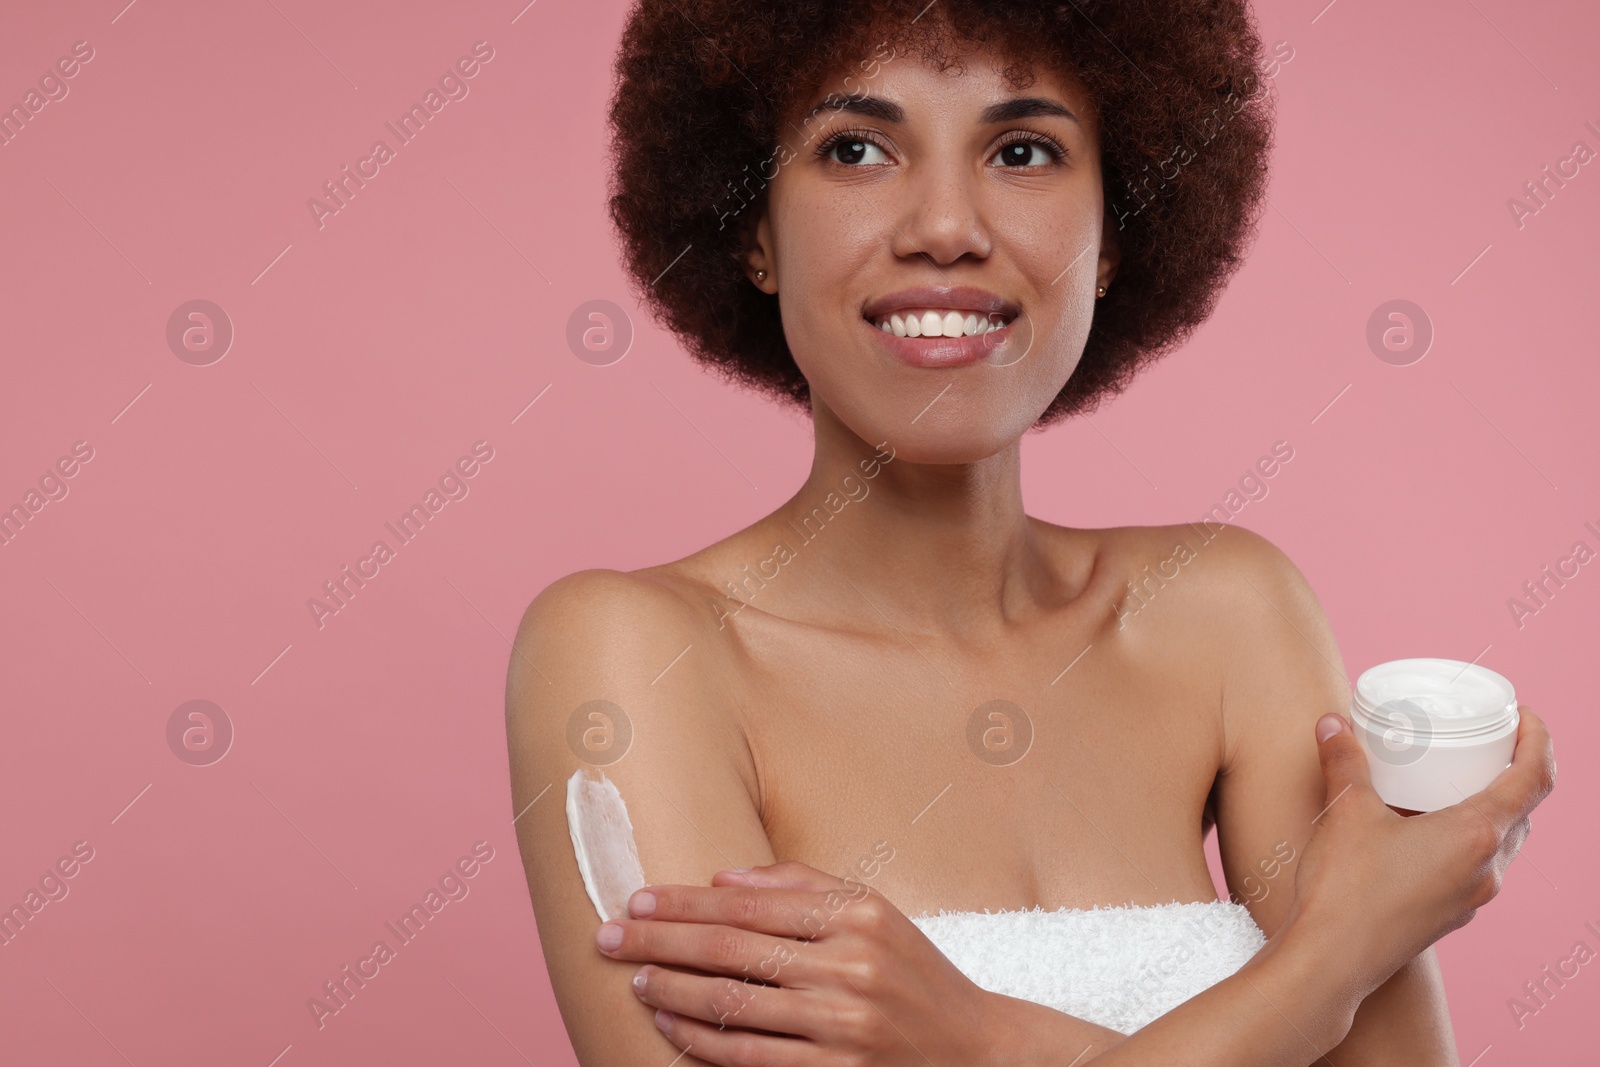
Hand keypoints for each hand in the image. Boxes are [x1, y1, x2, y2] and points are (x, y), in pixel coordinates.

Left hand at [594, 860, 1009, 1065]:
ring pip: (732, 1006)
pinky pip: (750, 1057)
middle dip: (658, 943)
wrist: (976, 1052)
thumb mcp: (875, 913)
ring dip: (670, 993)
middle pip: (730, 951)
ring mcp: (843, 1026)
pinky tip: (671, 1025)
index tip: (637, 901)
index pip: (749, 906)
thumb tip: (722, 879)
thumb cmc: (913, 974)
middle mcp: (852, 967)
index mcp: (859, 916)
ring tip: (633, 981)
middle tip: (607, 937)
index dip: (684, 904)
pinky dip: (701, 1040)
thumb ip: (802, 886)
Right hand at [1285, 705, 1554, 997]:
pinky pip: (1475, 866)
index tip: (1522, 716)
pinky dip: (1465, 838)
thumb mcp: (1346, 811)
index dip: (1539, 740)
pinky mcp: (1451, 914)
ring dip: (1490, 808)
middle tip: (1484, 743)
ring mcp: (1472, 896)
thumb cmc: (1347, 888)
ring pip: (1502, 842)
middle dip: (1513, 772)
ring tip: (1453, 783)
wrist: (1333, 961)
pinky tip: (1424, 829)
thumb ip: (1345, 762)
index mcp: (1476, 835)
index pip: (1535, 779)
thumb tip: (1332, 724)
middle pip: (1524, 811)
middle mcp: (1487, 868)